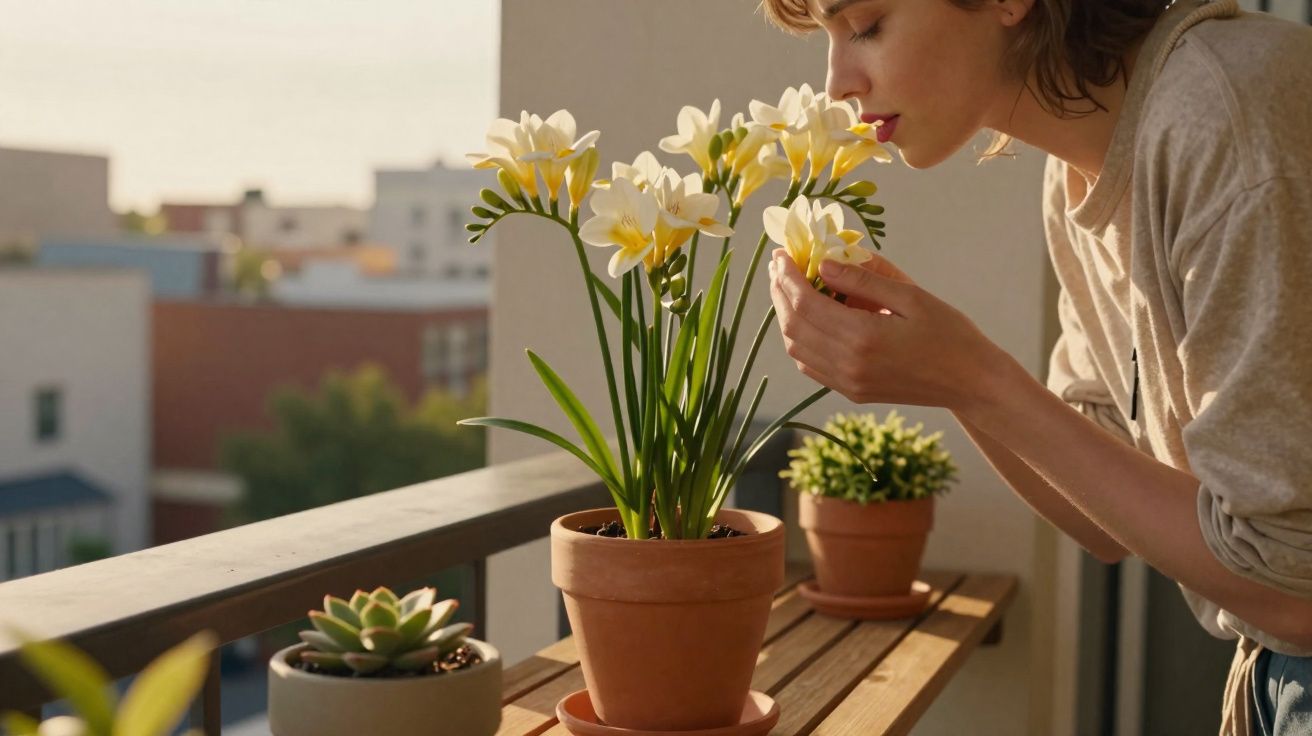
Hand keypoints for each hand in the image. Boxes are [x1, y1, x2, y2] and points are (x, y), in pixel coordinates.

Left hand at [767, 248, 1007, 411]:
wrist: (971, 382)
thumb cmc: (949, 333)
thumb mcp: (911, 296)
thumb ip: (864, 279)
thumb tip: (823, 263)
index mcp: (863, 336)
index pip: (805, 303)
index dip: (787, 277)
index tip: (780, 254)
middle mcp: (849, 364)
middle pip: (794, 325)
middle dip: (780, 292)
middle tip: (779, 266)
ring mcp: (848, 382)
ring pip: (796, 348)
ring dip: (786, 316)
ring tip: (789, 288)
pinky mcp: (852, 392)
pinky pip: (811, 365)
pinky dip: (800, 340)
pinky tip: (807, 319)